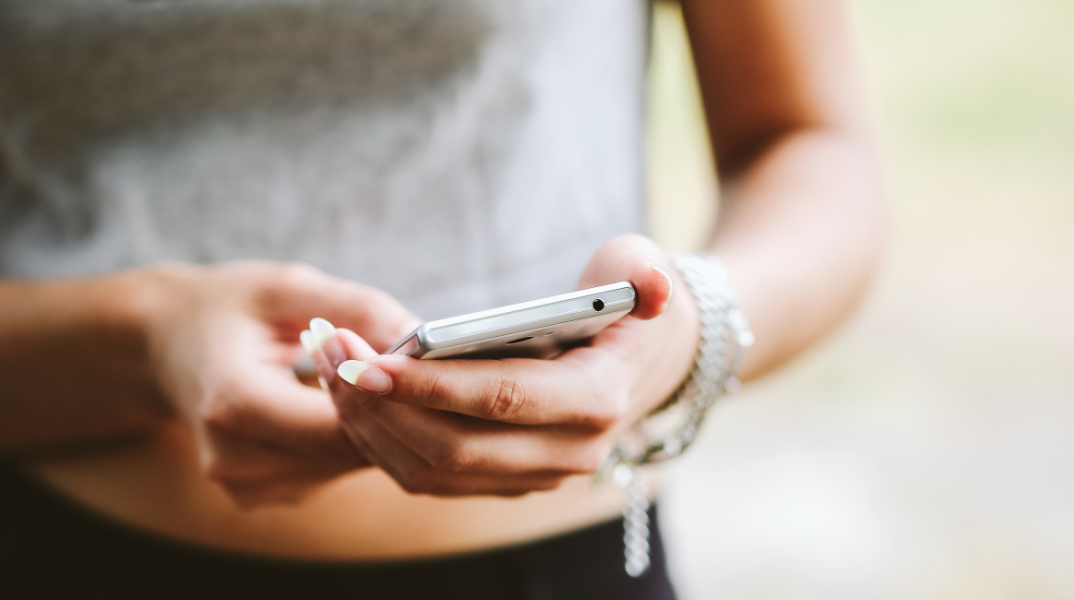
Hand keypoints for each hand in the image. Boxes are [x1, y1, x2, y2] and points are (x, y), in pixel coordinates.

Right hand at [142, 262, 419, 506]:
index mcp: (234, 403)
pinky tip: (351, 401)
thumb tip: (427, 338)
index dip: (392, 397)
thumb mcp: (288, 286)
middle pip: (350, 450)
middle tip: (428, 370)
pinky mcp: (259, 495)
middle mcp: (235, 458)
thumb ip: (358, 309)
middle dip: (395, 411)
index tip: (427, 364)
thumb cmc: (228, 307)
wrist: (162, 344)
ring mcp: (245, 485)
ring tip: (386, 378)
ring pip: (348, 464)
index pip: (340, 424)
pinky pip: (332, 469)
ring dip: (379, 425)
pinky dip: (352, 436)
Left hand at [313, 235, 699, 496]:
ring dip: (370, 427)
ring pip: (433, 473)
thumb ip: (643, 273)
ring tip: (328, 370)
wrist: (642, 360)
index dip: (430, 385)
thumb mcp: (641, 268)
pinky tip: (351, 398)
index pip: (502, 401)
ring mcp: (535, 476)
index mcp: (597, 401)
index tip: (366, 361)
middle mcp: (568, 455)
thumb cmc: (625, 305)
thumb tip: (650, 284)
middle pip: (455, 449)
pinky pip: (430, 477)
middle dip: (382, 406)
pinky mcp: (504, 482)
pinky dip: (383, 442)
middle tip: (330, 357)